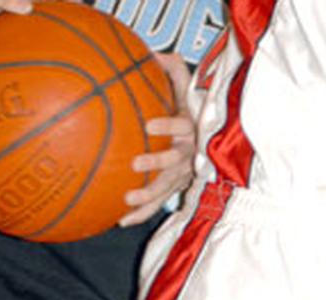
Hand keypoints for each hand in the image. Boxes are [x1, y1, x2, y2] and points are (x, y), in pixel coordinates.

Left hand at [120, 53, 195, 226]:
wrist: (207, 141)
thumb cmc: (190, 111)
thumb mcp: (189, 91)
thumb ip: (176, 72)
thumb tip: (154, 54)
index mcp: (192, 129)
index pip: (184, 126)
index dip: (169, 126)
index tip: (150, 124)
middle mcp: (190, 154)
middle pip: (176, 162)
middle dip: (157, 164)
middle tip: (136, 163)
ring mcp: (183, 175)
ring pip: (167, 188)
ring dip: (148, 197)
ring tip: (127, 199)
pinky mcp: (176, 190)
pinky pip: (158, 204)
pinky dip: (140, 214)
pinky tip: (119, 221)